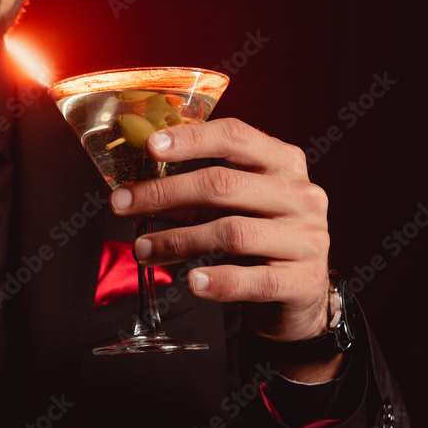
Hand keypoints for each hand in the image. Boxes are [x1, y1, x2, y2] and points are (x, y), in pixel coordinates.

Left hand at [109, 118, 330, 342]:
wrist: (301, 291)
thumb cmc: (257, 239)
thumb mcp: (227, 208)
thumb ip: (189, 197)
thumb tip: (132, 193)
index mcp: (282, 162)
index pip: (235, 137)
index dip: (191, 139)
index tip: (149, 146)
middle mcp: (300, 194)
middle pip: (223, 184)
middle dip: (164, 193)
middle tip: (121, 204)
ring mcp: (306, 237)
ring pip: (231, 232)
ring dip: (176, 241)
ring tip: (141, 250)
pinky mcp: (302, 280)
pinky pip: (252, 280)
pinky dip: (217, 281)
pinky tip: (191, 283)